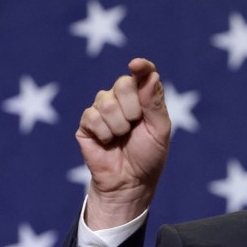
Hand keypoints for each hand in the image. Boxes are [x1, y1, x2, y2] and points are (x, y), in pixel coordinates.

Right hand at [75, 58, 170, 229]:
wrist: (129, 182)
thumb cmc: (148, 155)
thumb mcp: (159, 130)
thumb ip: (154, 102)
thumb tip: (149, 74)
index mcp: (143, 98)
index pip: (143, 74)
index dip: (141, 67)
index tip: (137, 65)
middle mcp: (122, 99)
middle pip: (123, 83)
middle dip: (132, 108)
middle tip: (135, 126)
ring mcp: (102, 109)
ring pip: (106, 101)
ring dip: (119, 125)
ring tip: (122, 137)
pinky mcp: (87, 123)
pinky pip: (92, 116)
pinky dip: (104, 132)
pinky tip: (108, 142)